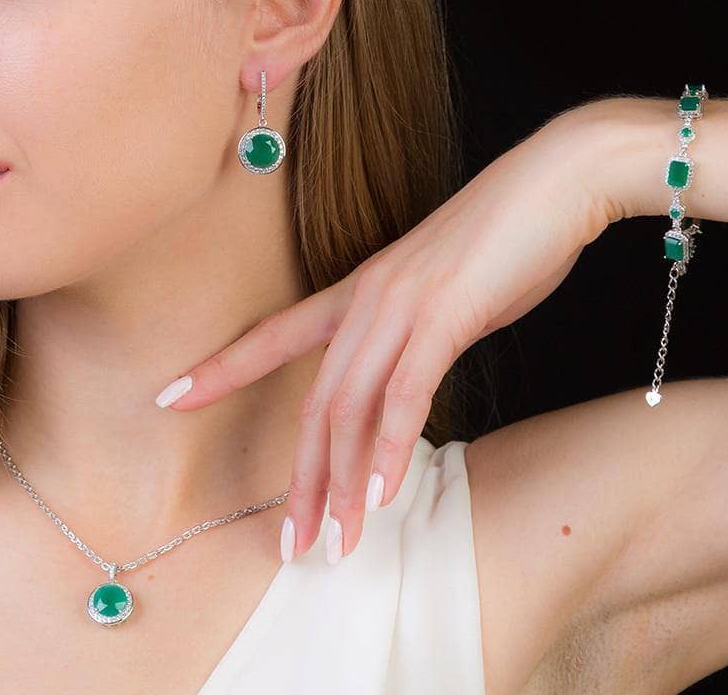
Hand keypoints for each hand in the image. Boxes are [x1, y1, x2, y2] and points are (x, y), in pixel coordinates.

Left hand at [156, 103, 611, 562]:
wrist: (557, 181)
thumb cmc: (505, 240)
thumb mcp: (445, 293)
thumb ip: (415, 336)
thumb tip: (406, 382)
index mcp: (359, 291)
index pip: (274, 335)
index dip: (221, 368)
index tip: (170, 397)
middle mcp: (368, 299)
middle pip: (315, 400)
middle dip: (299, 479)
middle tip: (290, 545)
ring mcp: (404, 304)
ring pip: (351, 407)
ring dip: (342, 484)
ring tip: (336, 544)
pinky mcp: (447, 311)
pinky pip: (407, 391)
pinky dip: (390, 446)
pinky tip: (383, 493)